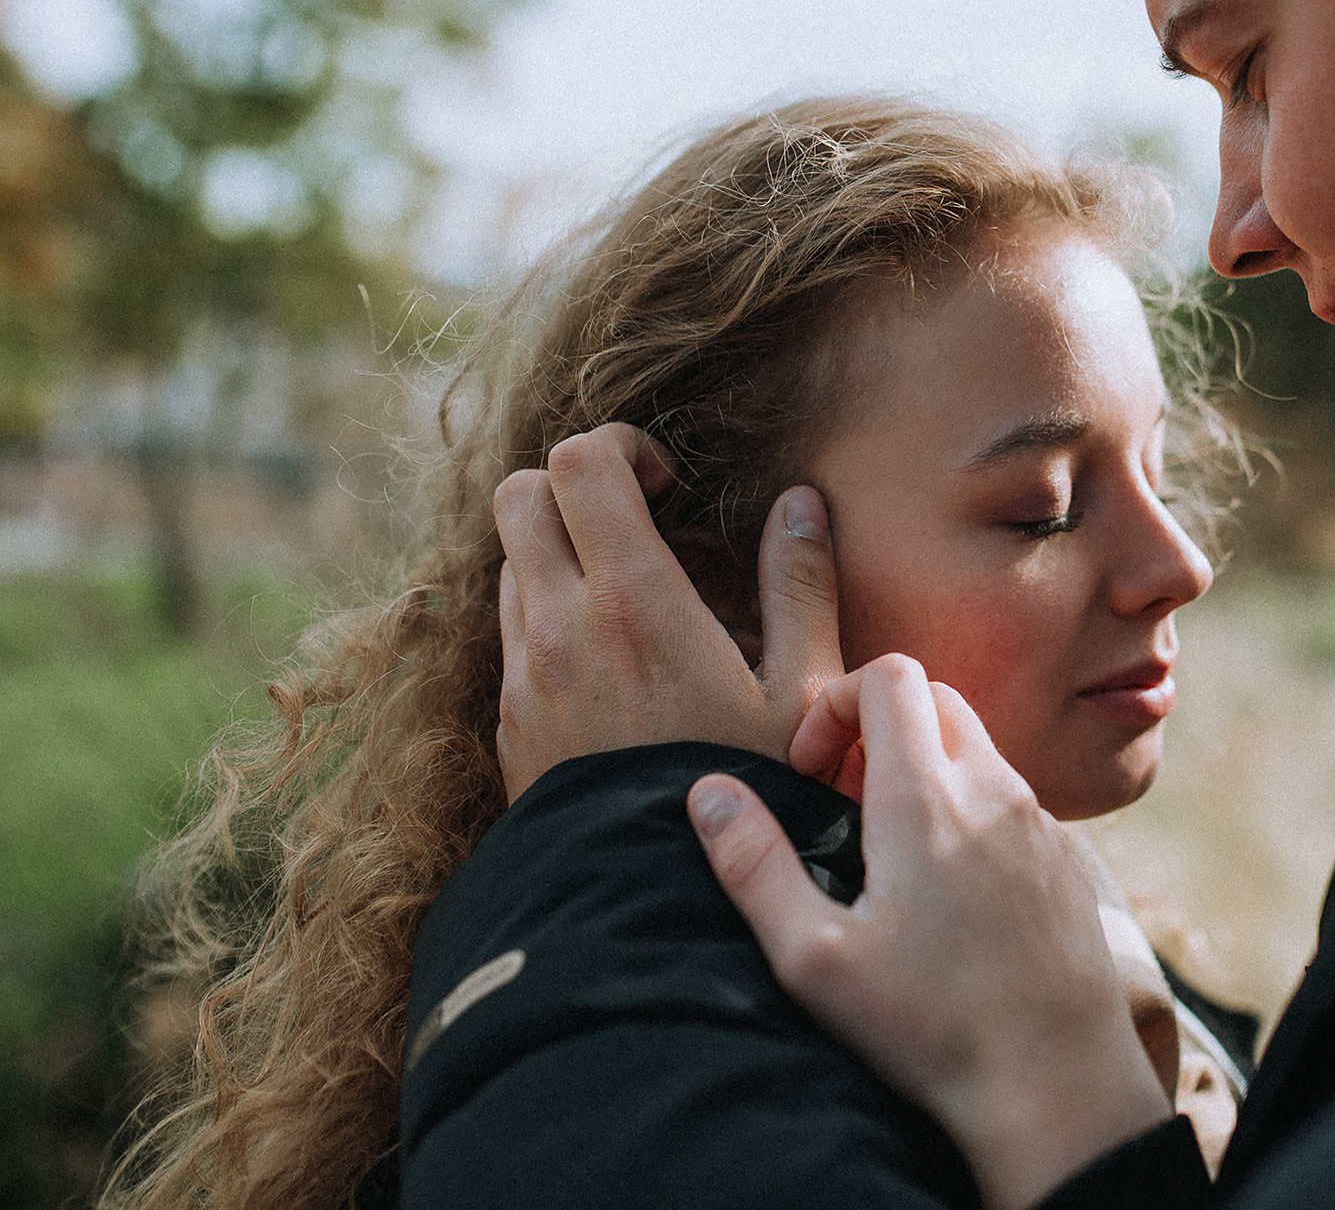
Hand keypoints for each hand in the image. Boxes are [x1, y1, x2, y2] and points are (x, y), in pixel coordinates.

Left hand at [494, 423, 843, 803]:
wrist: (660, 908)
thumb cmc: (751, 796)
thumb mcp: (803, 693)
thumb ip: (801, 586)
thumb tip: (800, 504)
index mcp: (634, 604)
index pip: (577, 464)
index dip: (620, 448)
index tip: (667, 485)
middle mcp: (560, 628)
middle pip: (519, 495)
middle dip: (575, 487)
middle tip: (639, 521)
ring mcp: (523, 678)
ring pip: (512, 563)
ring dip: (561, 554)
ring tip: (631, 597)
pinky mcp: (508, 725)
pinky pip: (512, 633)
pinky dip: (551, 616)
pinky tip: (614, 662)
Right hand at [687, 656, 1173, 1209]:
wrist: (1058, 1082)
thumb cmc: (931, 1027)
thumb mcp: (814, 957)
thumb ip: (754, 864)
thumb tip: (710, 792)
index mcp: (927, 798)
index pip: (889, 676)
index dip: (835, 702)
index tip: (807, 772)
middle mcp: (993, 791)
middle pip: (935, 698)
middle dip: (877, 728)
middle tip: (840, 803)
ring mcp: (1041, 823)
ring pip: (978, 749)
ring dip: (925, 770)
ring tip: (888, 853)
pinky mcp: (1067, 862)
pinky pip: (1013, 801)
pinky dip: (970, 812)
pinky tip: (948, 892)